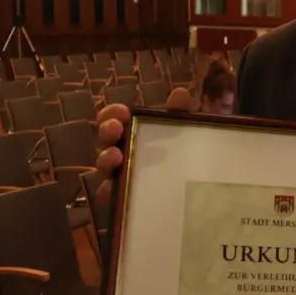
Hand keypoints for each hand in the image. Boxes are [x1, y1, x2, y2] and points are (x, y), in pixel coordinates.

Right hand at [94, 87, 193, 206]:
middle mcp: (120, 155)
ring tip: (116, 155)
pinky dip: (109, 192)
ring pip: (104, 169)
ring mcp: (119, 178)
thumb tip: (181, 92)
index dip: (111, 114)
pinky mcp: (122, 202)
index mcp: (131, 135)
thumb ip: (179, 115)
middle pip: (105, 142)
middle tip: (116, 128)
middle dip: (107, 132)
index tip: (121, 111)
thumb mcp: (181, 134)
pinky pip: (110, 198)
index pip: (112, 120)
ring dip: (106, 159)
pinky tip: (112, 190)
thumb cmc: (178, 159)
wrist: (191, 198)